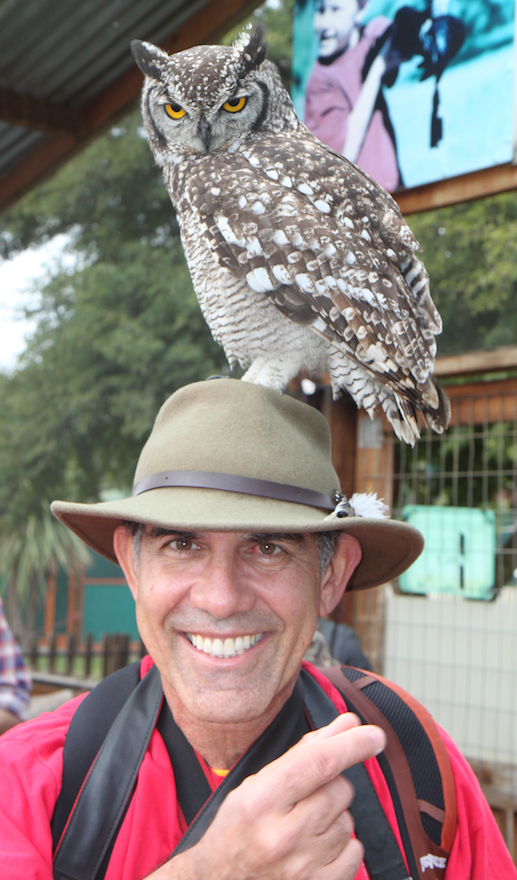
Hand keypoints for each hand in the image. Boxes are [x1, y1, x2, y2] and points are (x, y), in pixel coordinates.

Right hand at [153, 713, 385, 879]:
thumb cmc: (239, 827)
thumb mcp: (258, 783)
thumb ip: (305, 752)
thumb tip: (348, 724)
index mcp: (261, 800)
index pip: (320, 763)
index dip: (352, 745)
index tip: (374, 735)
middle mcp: (282, 835)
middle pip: (340, 789)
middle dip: (332, 785)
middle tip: (305, 797)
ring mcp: (301, 867)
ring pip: (349, 821)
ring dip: (334, 817)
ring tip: (303, 826)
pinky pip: (355, 852)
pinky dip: (343, 846)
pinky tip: (315, 847)